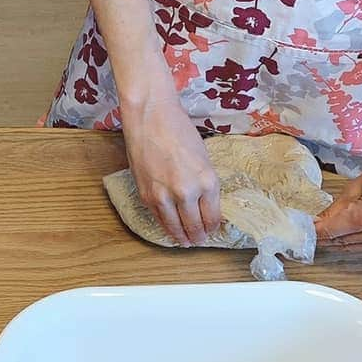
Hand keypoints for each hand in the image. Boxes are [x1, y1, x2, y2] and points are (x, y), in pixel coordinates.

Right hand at [123, 96, 221, 245]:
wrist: (150, 118)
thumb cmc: (178, 130)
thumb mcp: (203, 157)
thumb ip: (205, 182)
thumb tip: (205, 203)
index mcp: (208, 181)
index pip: (213, 217)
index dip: (213, 227)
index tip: (213, 230)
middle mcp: (188, 192)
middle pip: (195, 226)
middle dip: (199, 236)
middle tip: (200, 241)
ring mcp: (165, 196)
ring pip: (176, 228)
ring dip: (182, 238)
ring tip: (186, 242)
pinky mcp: (147, 196)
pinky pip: (159, 219)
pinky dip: (166, 227)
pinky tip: (170, 231)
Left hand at [315, 137, 361, 250]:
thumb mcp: (356, 185)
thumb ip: (335, 208)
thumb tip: (318, 221)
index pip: (328, 232)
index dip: (313, 231)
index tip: (302, 228)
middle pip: (339, 243)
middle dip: (324, 236)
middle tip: (312, 228)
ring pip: (352, 248)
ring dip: (338, 240)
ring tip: (329, 228)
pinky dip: (355, 240)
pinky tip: (347, 230)